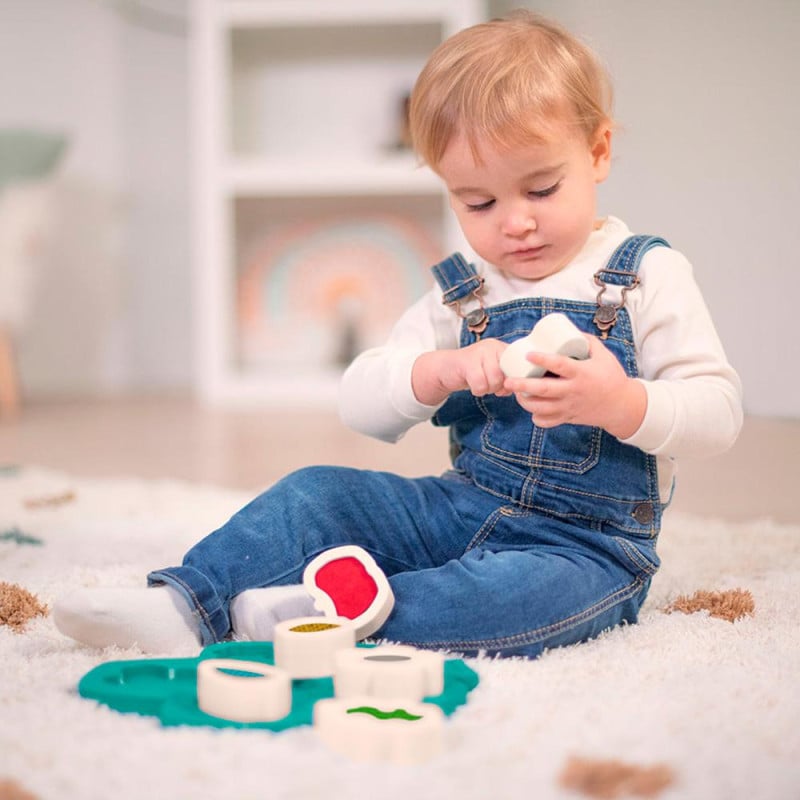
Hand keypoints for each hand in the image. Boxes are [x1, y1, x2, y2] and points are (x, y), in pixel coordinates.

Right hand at [412, 338, 510, 405]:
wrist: (446, 368)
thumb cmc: (474, 372)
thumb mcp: (493, 371)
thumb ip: (507, 377)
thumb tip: (518, 388)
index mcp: (502, 348)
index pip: (518, 365)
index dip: (513, 380)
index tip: (504, 385)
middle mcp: (492, 346)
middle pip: (505, 374)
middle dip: (498, 386)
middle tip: (489, 385)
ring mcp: (479, 352)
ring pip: (494, 380)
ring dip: (487, 389)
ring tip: (481, 384)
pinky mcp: (467, 362)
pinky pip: (480, 384)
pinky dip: (477, 390)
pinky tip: (473, 386)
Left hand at [503, 335, 646, 438]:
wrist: (622, 406)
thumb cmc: (612, 377)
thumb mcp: (603, 355)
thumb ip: (586, 341)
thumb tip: (568, 329)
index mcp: (582, 373)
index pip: (560, 365)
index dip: (543, 359)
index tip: (528, 354)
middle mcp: (573, 391)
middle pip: (544, 390)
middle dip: (523, 385)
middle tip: (508, 381)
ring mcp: (570, 406)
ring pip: (542, 408)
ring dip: (526, 402)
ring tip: (515, 393)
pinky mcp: (569, 417)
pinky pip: (548, 422)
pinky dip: (537, 418)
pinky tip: (532, 409)